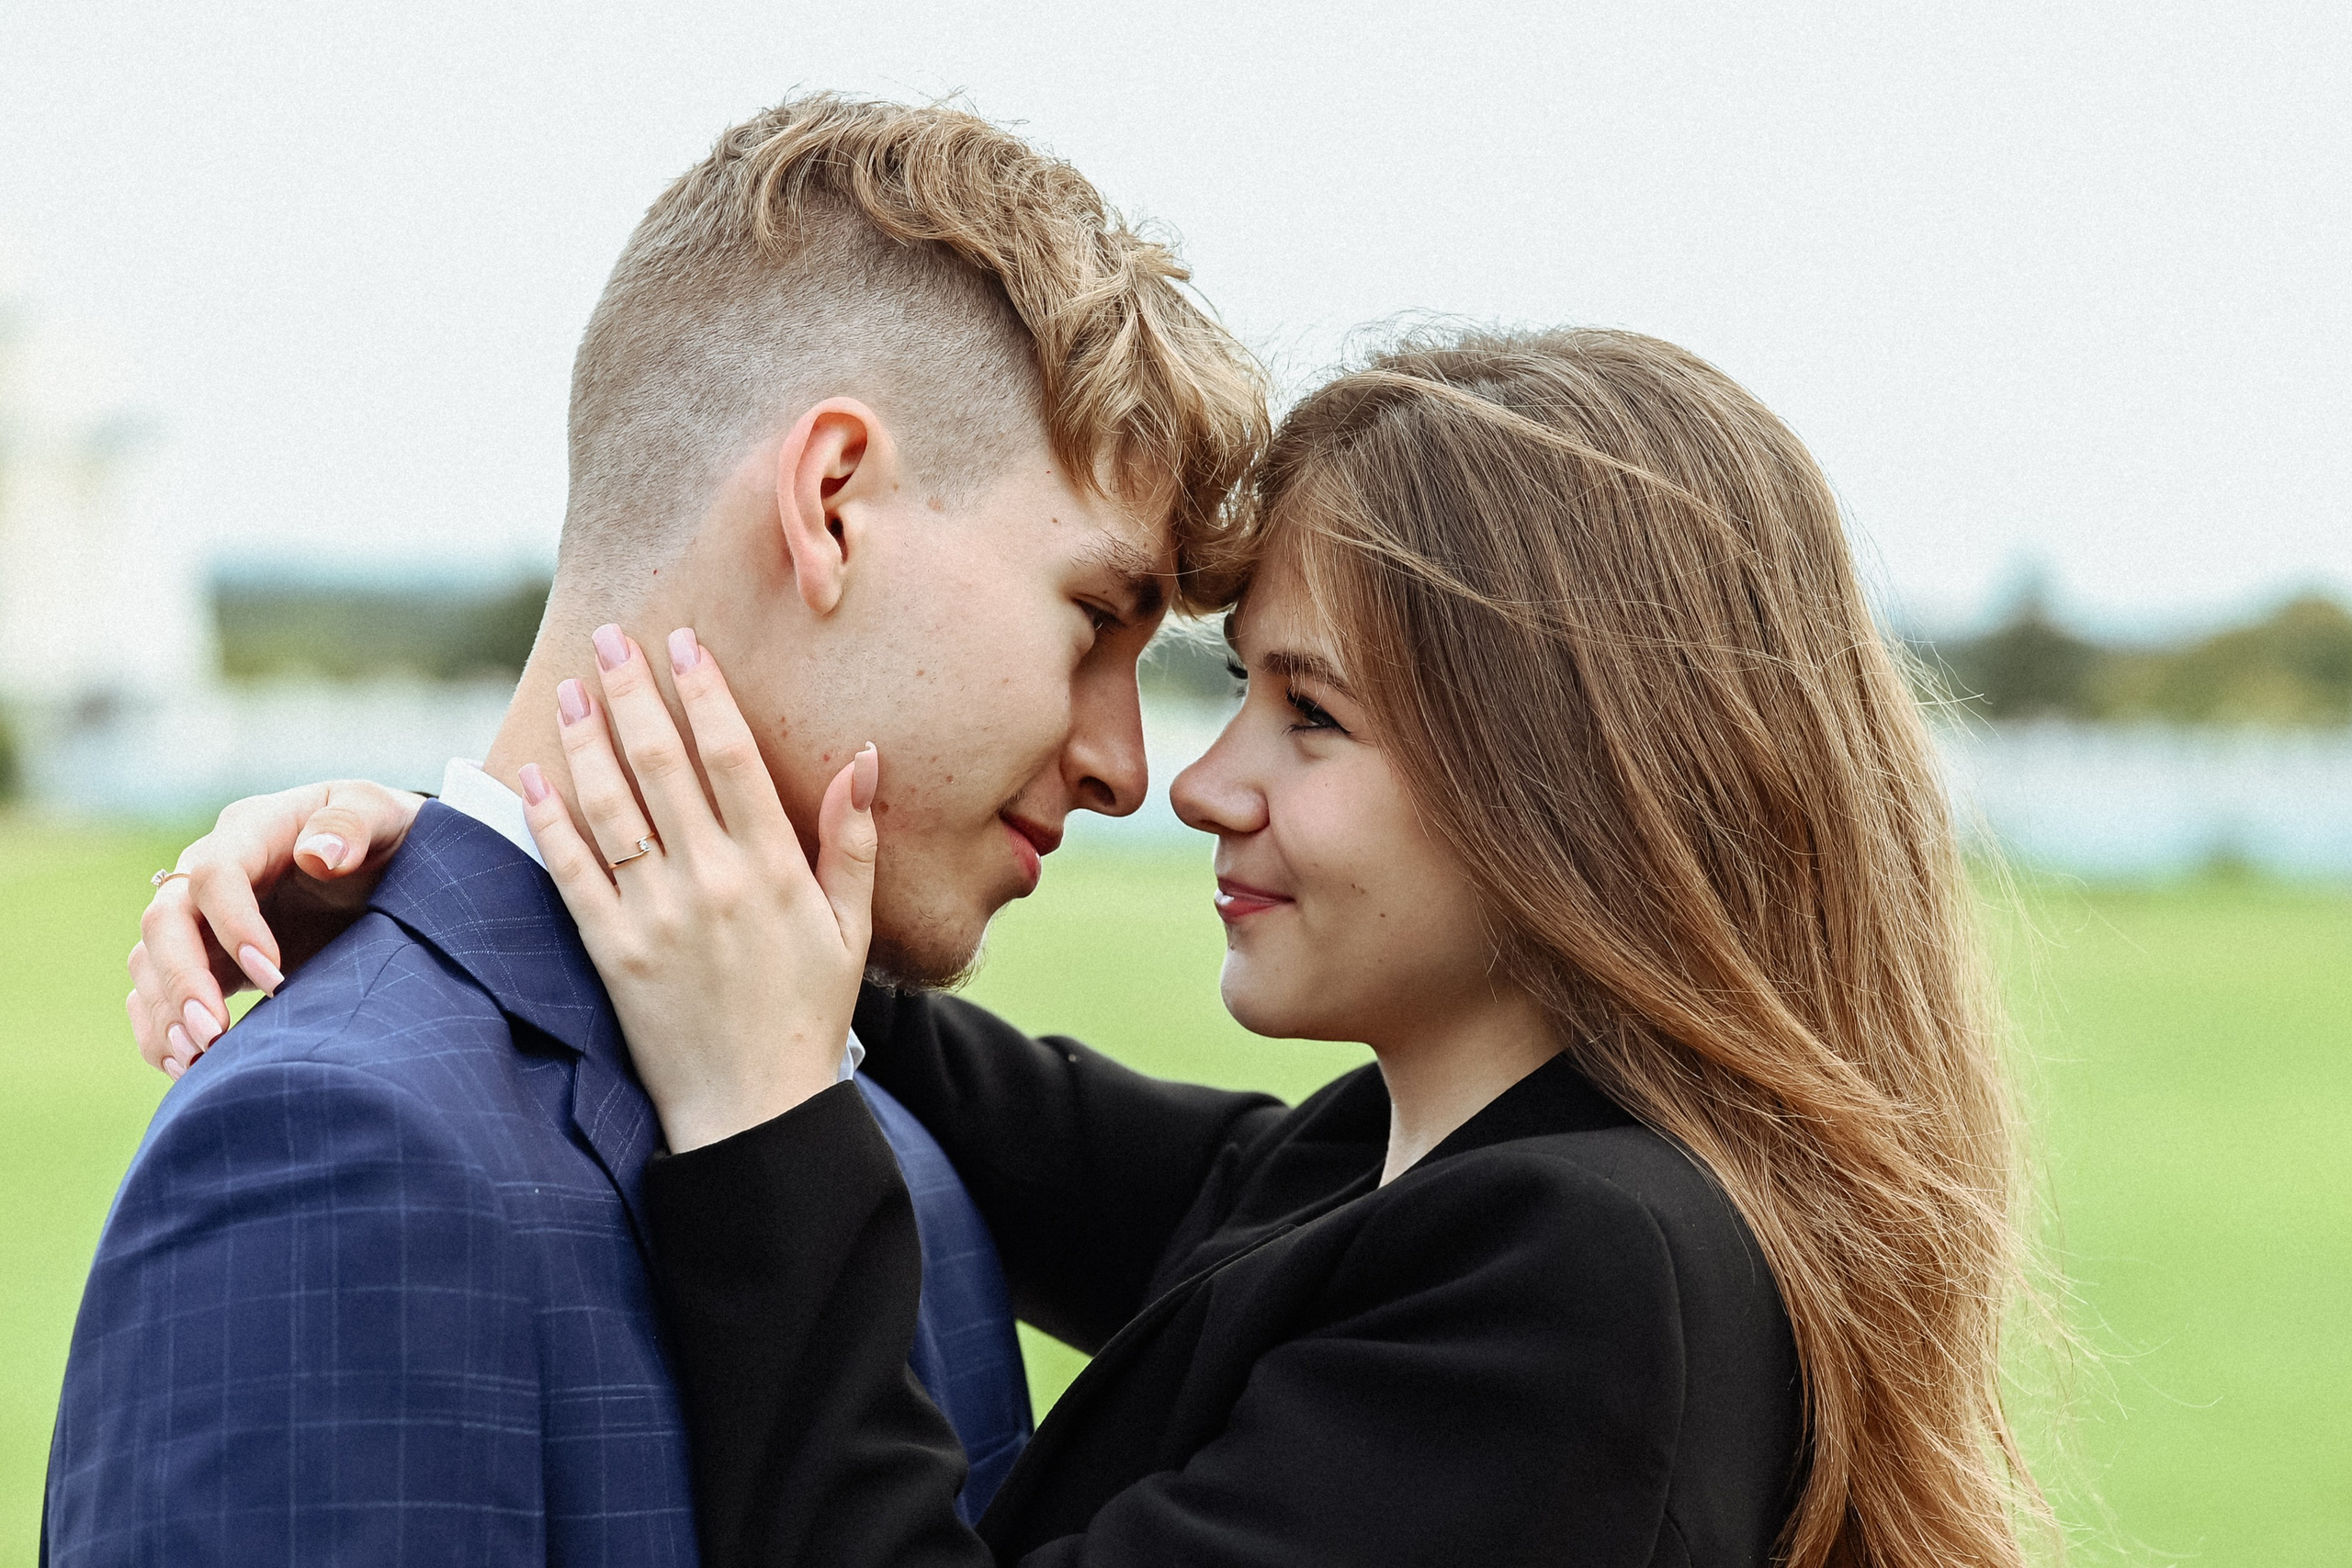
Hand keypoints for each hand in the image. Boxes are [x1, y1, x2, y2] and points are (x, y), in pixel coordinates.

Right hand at [129, 780, 426, 1077]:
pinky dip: (160, 1029)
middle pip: (164, 922)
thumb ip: (354, 824)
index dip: (234, 926)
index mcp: (250, 831)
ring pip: (150, 962)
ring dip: (166, 1012)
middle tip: (214, 1034)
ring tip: (197, 1060)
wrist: (385, 861)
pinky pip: (155, 993)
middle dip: (182, 980)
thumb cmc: (384, 833)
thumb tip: (320, 856)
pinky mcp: (207, 959)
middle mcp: (209, 874)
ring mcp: (201, 919)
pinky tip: (184, 1067)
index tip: (275, 976)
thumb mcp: (381, 812)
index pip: (214, 876)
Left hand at [522, 625, 877, 1153]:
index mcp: (773, 869)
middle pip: (663, 766)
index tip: (685, 643)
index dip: (705, 694)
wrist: (753, 1111)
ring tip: (576, 690)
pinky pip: (571, 873)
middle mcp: (712, 883)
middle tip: (611, 638)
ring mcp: (656, 917)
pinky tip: (533, 775)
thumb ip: (852, 841)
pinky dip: (548, 820)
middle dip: (635, 694)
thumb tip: (866, 758)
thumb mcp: (851, 928)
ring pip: (611, 807)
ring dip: (588, 741)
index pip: (733, 759)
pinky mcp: (611, 953)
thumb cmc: (807, 1014)